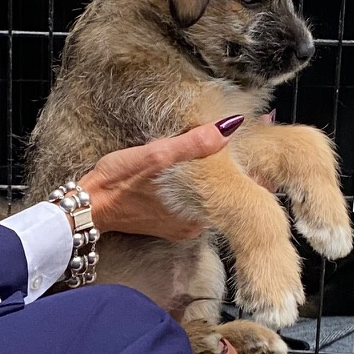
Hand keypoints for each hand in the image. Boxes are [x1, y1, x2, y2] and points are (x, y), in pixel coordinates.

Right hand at [81, 117, 241, 240]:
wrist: (89, 206)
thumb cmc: (118, 181)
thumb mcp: (156, 155)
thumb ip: (194, 144)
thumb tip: (228, 129)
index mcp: (201, 210)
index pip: (243, 189)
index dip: (256, 167)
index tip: (263, 151)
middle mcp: (197, 224)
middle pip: (231, 194)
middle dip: (241, 169)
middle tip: (252, 145)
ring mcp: (184, 225)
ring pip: (213, 198)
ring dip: (220, 177)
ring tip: (228, 153)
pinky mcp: (171, 224)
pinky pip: (195, 202)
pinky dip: (200, 186)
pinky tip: (197, 170)